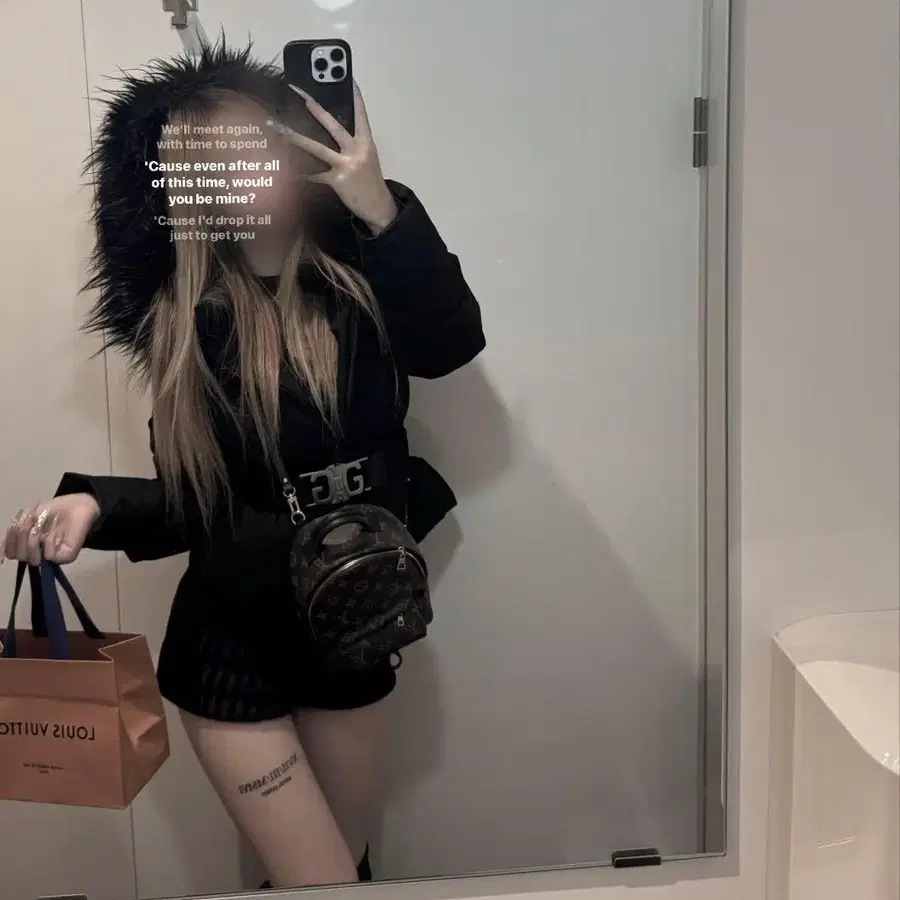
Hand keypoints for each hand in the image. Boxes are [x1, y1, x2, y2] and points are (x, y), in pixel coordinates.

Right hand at [3, 494, 100, 565]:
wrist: (78, 505)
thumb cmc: (53, 510)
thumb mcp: (27, 518)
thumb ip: (13, 534)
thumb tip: (2, 556)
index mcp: (28, 545)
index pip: (10, 552)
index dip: (10, 540)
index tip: (17, 525)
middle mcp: (39, 553)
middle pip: (19, 556)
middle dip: (22, 537)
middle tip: (32, 523)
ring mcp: (53, 556)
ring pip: (31, 559)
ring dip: (34, 539)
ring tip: (42, 526)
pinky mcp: (66, 557)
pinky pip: (49, 556)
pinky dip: (49, 541)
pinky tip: (55, 533)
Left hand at [271, 82, 398, 233]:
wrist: (379, 208)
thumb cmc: (371, 183)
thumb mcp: (367, 159)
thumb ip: (352, 146)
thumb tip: (329, 135)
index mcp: (366, 143)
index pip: (361, 115)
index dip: (356, 97)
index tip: (350, 79)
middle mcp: (356, 150)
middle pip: (332, 125)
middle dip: (315, 108)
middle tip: (300, 94)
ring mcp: (346, 165)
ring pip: (317, 148)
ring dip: (296, 138)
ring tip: (278, 128)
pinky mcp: (337, 180)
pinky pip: (315, 175)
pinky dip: (304, 175)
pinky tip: (290, 173)